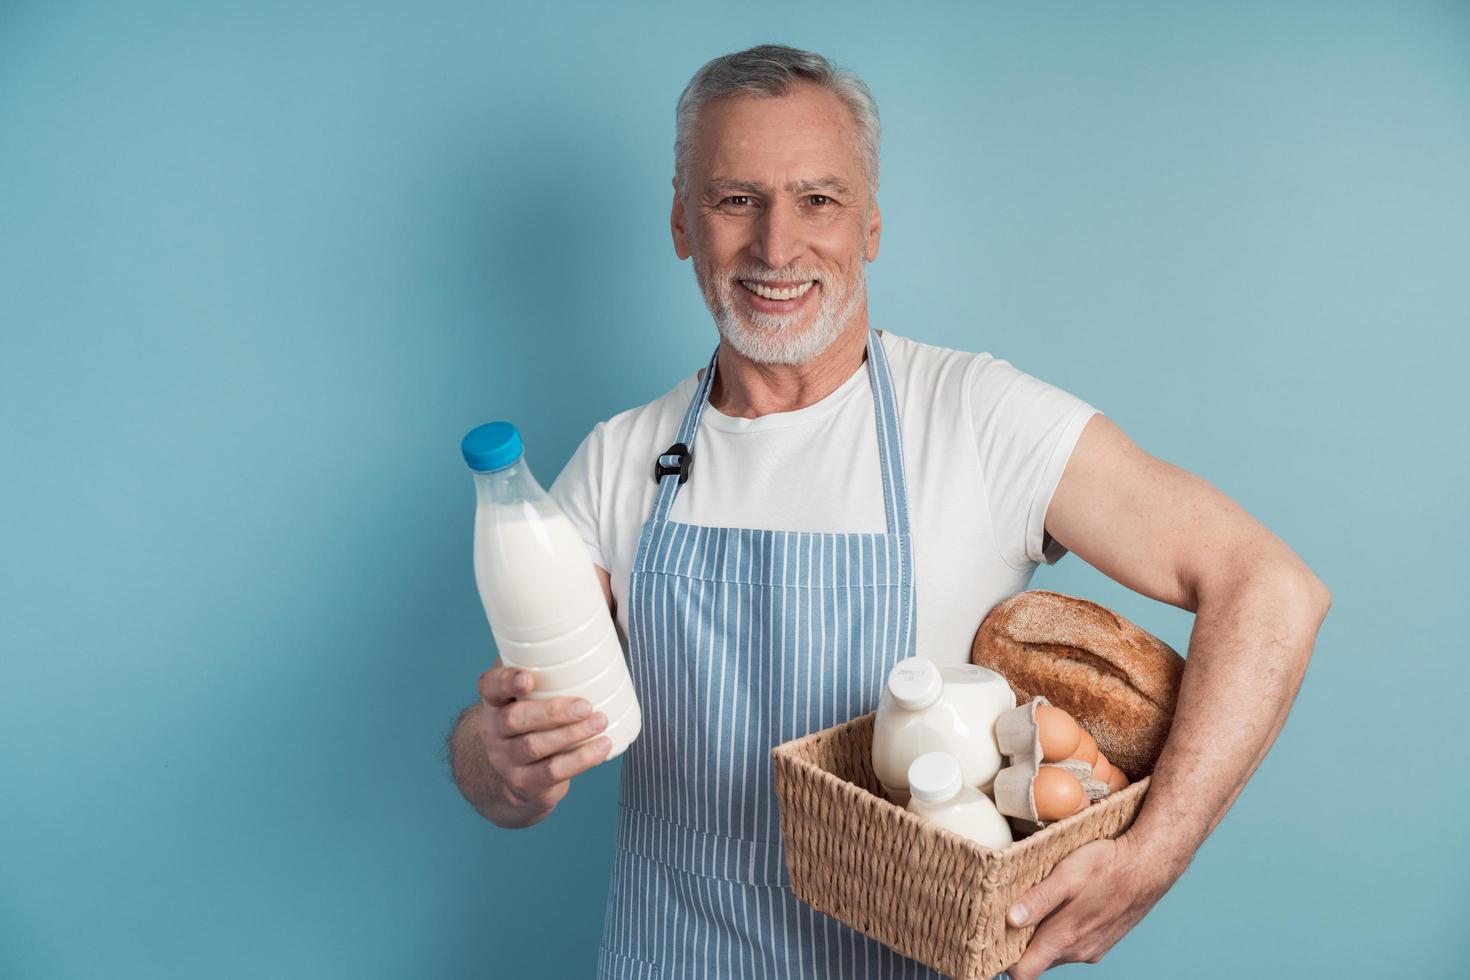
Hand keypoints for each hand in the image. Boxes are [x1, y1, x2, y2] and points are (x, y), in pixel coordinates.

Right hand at [475, 659, 613, 819]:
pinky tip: (602, 747)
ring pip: (536, 747)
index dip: (506, 681)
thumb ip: (547, 662)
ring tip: (601, 721)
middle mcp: (493, 730)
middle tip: (586, 704)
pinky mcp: (525, 783)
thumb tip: (601, 613)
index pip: (489, 687)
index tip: (529, 677)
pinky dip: (580, 760)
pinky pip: (552, 772)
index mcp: (494, 701)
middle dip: (553, 712)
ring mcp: (506, 760)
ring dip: (572, 734)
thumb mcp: (530, 694)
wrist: (515, 775)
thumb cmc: (533, 719)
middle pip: (516, 720)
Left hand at [1003, 834, 1176, 978]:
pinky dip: (1061, 932)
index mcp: (1063, 939)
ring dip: (1041, 936)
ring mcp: (1091, 949)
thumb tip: (1010, 920)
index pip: (1022, 973)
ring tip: (1032, 907)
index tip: (987, 944)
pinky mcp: (1102, 942)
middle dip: (1018, 945)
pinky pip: (1073, 945)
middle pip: (1035, 962)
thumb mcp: (1067, 875)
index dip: (1002, 962)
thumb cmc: (1108, 866)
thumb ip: (1038, 900)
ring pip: (1054, 952)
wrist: (1149, 866)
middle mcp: (1076, 952)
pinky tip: (1062, 907)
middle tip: (1004, 917)